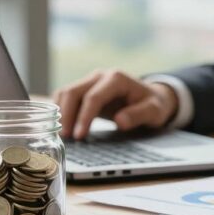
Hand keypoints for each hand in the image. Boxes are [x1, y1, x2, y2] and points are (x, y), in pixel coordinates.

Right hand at [53, 69, 178, 139]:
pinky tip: (62, 126)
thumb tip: (120, 121)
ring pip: (65, 93)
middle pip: (73, 92)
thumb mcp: (154, 111)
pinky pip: (65, 96)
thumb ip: (139, 115)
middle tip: (66, 138)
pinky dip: (60, 110)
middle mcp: (100, 76)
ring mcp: (90, 81)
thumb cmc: (153, 104)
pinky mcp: (85, 89)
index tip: (79, 135)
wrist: (151, 96)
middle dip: (66, 115)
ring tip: (63, 135)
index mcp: (116, 79)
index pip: (93, 97)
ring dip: (60, 113)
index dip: (84, 117)